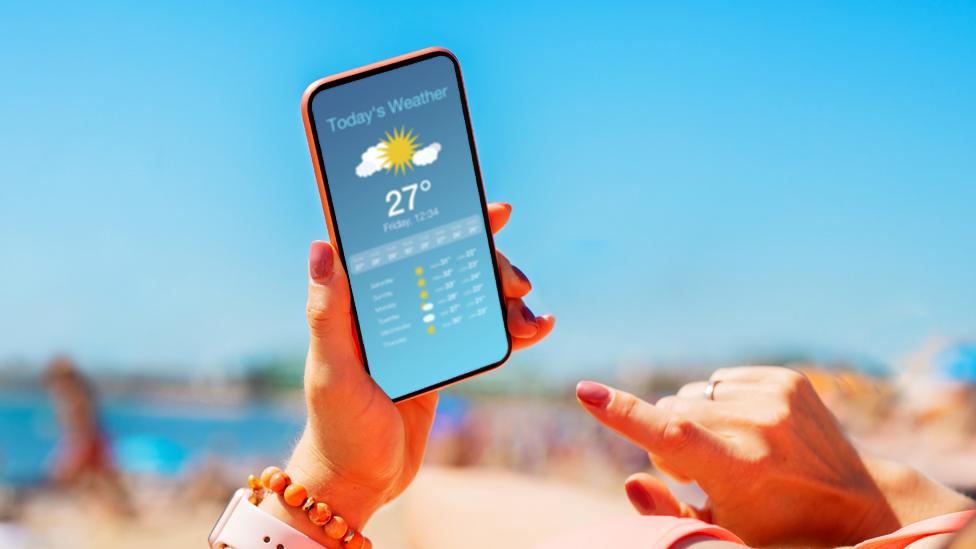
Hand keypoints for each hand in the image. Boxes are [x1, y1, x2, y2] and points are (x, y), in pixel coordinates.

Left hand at [261, 203, 553, 545]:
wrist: (362, 480)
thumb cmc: (337, 428)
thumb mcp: (331, 368)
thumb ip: (328, 311)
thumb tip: (321, 244)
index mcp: (364, 302)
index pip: (404, 243)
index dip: (443, 218)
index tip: (485, 208)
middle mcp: (395, 308)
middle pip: (450, 264)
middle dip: (491, 263)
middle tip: (517, 280)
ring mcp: (422, 332)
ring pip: (473, 295)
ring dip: (508, 298)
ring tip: (531, 317)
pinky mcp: (443, 360)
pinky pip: (482, 332)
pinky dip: (512, 327)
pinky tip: (537, 328)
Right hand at [576, 367, 904, 546]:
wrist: (857, 505)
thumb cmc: (776, 528)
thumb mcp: (720, 534)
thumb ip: (665, 513)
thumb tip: (630, 481)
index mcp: (740, 470)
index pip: (669, 434)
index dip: (623, 414)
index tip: (585, 391)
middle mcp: (760, 427)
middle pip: (671, 411)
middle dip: (671, 438)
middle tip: (704, 471)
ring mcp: (777, 397)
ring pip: (692, 394)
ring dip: (697, 420)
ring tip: (736, 450)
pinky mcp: (789, 378)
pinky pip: (720, 380)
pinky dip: (723, 403)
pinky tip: (752, 430)